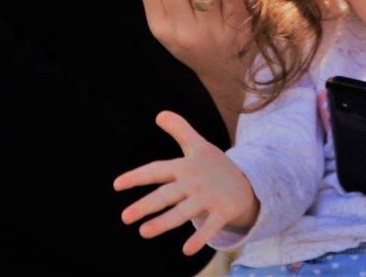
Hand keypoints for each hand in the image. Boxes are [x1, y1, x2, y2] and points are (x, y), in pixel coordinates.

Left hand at [114, 110, 258, 254]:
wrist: (249, 182)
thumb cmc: (216, 166)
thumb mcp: (198, 145)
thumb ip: (179, 129)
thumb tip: (159, 114)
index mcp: (184, 167)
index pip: (156, 171)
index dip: (137, 176)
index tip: (116, 185)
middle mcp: (193, 182)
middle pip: (166, 195)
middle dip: (145, 205)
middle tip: (124, 218)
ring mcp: (208, 198)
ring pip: (183, 212)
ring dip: (164, 223)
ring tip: (143, 232)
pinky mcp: (222, 212)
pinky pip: (210, 227)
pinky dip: (199, 238)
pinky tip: (186, 250)